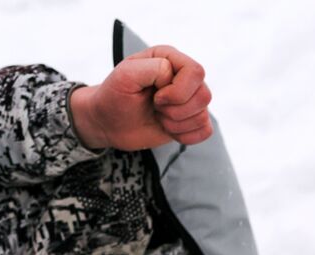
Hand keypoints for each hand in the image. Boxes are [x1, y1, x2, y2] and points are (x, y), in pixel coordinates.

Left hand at [70, 45, 212, 150]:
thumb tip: (173, 77)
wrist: (109, 122)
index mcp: (170, 59)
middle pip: (204, 95)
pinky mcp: (190, 120)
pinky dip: (185, 135)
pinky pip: (205, 131)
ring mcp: (189, 100)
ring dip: (177, 123)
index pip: (195, 72)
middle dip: (176, 110)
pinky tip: (168, 129)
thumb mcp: (125, 75)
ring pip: (203, 116)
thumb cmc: (114, 96)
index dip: (178, 91)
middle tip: (156, 107)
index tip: (155, 97)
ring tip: (158, 117)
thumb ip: (152, 67)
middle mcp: (183, 77)